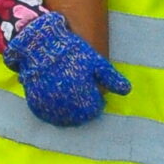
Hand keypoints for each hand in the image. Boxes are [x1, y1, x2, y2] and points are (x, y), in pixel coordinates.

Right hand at [3, 11, 130, 126]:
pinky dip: (51, 108)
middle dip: (80, 107)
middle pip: (78, 117)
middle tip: (77, 89)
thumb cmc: (72, 53)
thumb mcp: (96, 63)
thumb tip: (126, 90)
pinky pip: (47, 113)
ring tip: (65, 92)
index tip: (91, 89)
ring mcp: (51, 108)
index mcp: (84, 101)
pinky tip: (53, 96)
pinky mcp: (36, 104)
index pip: (94, 111)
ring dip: (65, 110)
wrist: (40, 45)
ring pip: (62, 117)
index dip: (94, 101)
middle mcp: (68, 108)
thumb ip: (111, 79)